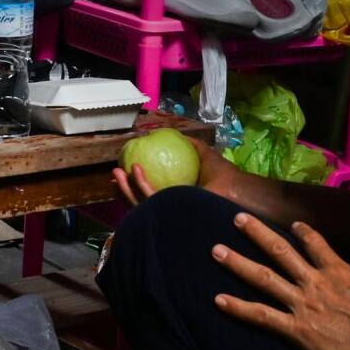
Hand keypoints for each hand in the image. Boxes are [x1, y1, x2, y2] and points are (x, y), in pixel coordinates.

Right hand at [112, 136, 240, 207]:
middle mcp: (171, 210)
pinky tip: (135, 169)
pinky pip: (152, 198)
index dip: (133, 187)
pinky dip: (141, 184)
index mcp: (175, 202)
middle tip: (113, 175)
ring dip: (126, 189)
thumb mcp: (203, 157)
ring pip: (141, 203)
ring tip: (117, 173)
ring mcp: (171, 214)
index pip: (148, 198)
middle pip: (140, 203)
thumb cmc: (224, 176)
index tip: (120, 174)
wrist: (235, 189)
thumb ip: (190, 146)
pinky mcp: (173, 213)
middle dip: (123, 191)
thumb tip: (175, 134)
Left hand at [211, 211, 349, 349]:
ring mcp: (303, 304)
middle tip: (236, 218)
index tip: (293, 224)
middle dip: (257, 233)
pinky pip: (261, 316)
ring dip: (237, 263)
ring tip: (215, 250)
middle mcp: (315, 282)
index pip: (317, 245)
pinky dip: (238, 308)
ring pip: (263, 277)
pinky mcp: (297, 329)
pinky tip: (218, 300)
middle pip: (280, 251)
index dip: (304, 233)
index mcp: (339, 270)